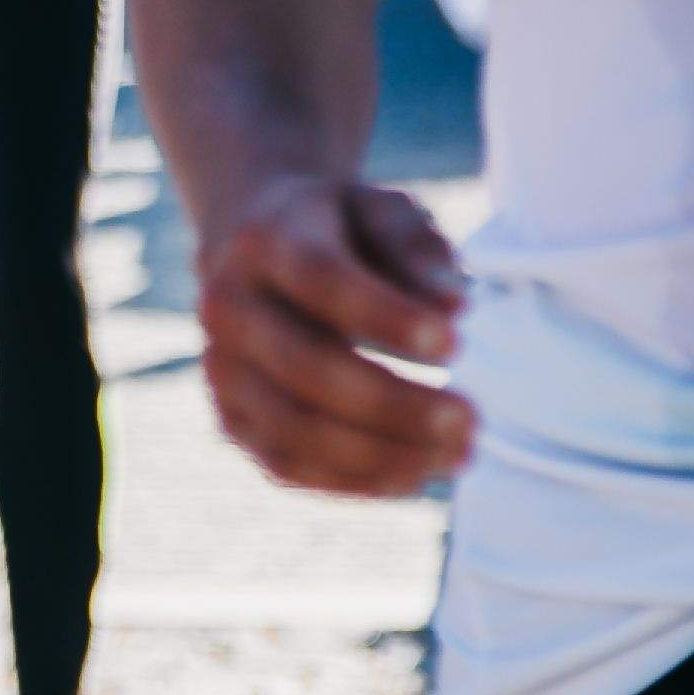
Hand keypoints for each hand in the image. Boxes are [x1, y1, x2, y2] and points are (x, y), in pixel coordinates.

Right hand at [194, 173, 473, 496]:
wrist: (260, 252)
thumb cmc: (342, 232)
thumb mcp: (384, 213)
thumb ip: (418, 249)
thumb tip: (453, 305)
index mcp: (265, 238)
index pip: (320, 279)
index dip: (386, 317)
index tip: (456, 344)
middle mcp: (228, 304)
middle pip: (307, 365)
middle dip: (396, 405)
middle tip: (471, 421)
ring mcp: (222, 368)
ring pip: (296, 429)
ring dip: (384, 455)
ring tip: (458, 456)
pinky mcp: (231, 419)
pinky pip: (290, 466)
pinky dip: (357, 481)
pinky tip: (417, 473)